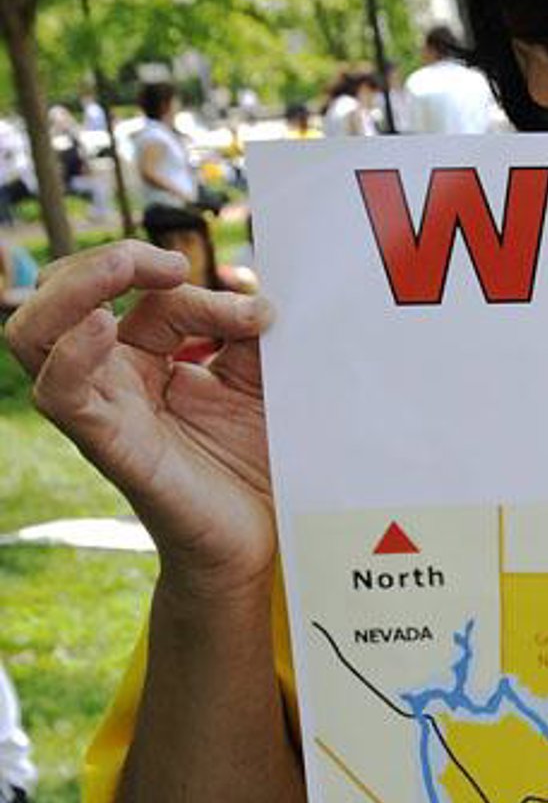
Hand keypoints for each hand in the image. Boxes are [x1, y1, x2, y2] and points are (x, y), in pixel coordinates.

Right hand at [5, 239, 275, 594]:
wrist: (259, 544)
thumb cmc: (252, 467)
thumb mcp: (257, 385)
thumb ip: (246, 335)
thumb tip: (256, 295)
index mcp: (140, 357)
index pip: (141, 295)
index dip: (190, 286)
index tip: (259, 312)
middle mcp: (108, 379)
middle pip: (61, 293)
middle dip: (107, 259)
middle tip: (169, 262)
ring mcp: (100, 411)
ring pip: (34, 334)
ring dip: (72, 288)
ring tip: (123, 267)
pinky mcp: (107, 447)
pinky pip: (60, 393)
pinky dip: (71, 354)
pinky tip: (105, 327)